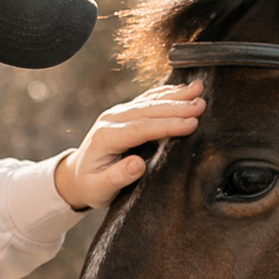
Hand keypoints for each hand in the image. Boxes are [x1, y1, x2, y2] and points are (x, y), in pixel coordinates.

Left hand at [54, 81, 205, 210]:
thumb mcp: (100, 189)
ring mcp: (118, 113)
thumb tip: (137, 165)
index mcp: (106, 137)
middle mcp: (112, 119)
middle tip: (202, 104)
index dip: (167, 125)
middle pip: (148, 110)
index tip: (191, 124)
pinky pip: (148, 100)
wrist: (77, 176)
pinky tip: (183, 89)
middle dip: (176, 106)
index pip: (141, 128)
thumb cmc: (91, 185)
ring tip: (199, 89)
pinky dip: (166, 93)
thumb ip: (117, 177)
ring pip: (150, 101)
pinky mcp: (125, 113)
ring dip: (175, 95)